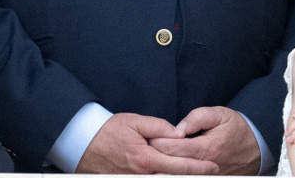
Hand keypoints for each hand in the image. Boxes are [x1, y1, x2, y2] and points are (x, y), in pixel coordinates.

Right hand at [77, 112, 216, 173]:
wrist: (81, 143)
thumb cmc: (107, 130)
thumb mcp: (134, 121)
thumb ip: (159, 127)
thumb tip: (178, 134)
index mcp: (146, 158)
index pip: (179, 166)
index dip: (199, 168)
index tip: (213, 167)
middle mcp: (141, 175)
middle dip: (193, 177)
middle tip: (210, 172)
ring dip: (178, 177)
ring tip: (193, 173)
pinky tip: (169, 173)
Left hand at [148, 106, 259, 174]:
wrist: (257, 148)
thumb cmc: (236, 128)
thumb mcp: (219, 114)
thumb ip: (197, 118)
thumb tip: (178, 129)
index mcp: (206, 148)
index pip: (173, 148)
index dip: (157, 142)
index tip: (148, 135)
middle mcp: (206, 166)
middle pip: (172, 164)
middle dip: (156, 155)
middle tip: (145, 146)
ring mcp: (208, 176)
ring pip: (178, 175)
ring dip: (164, 166)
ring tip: (154, 157)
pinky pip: (187, 177)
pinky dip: (175, 172)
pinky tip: (166, 165)